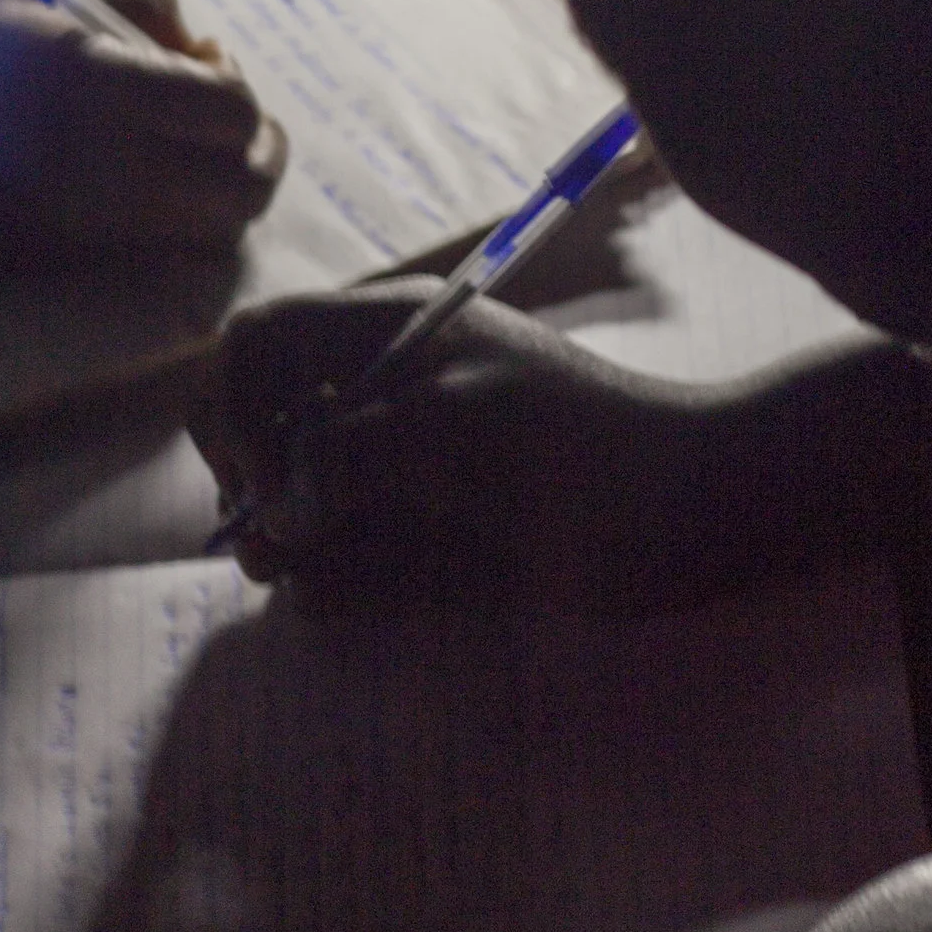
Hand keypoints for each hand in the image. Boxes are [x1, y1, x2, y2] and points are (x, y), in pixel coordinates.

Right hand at [0, 0, 286, 257]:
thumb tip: (210, 48)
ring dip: (218, 198)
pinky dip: (169, 228)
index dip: (242, 94)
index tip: (215, 69)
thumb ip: (137, 3)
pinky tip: (134, 187)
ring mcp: (75, 231)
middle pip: (240, 190)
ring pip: (207, 236)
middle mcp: (92, 165)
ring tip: (185, 158)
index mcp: (88, 78)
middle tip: (230, 128)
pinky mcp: (53, 273)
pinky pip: (152, 258)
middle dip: (254, 158)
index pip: (230, 111)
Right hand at [195, 284, 655, 607]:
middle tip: (268, 548)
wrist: (697, 505)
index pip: (259, 344)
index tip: (267, 483)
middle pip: (265, 422)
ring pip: (300, 495)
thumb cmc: (582, 449)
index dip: (234, 406)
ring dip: (281, 538)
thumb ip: (350, 456)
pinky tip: (335, 598)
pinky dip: (328, 580)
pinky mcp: (432, 531)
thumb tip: (277, 513)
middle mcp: (383, 391)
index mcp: (387, 333)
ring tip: (296, 579)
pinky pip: (350, 553)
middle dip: (248, 481)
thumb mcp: (455, 432)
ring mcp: (406, 463)